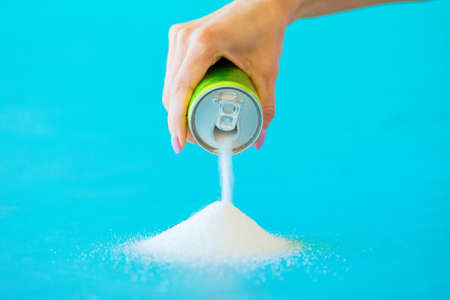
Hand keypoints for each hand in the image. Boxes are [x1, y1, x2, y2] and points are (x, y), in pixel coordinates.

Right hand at [162, 0, 288, 152]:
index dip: (177, 121)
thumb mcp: (268, 72)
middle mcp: (184, 37)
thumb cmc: (266, 34)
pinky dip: (178, 93)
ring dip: (176, 107)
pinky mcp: (179, 37)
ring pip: (169, 83)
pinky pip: (172, 73)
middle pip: (171, 90)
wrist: (262, 4)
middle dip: (178, 119)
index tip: (180, 145)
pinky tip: (187, 106)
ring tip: (191, 127)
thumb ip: (266, 106)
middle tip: (194, 141)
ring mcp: (179, 35)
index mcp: (203, 43)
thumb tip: (260, 139)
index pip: (180, 90)